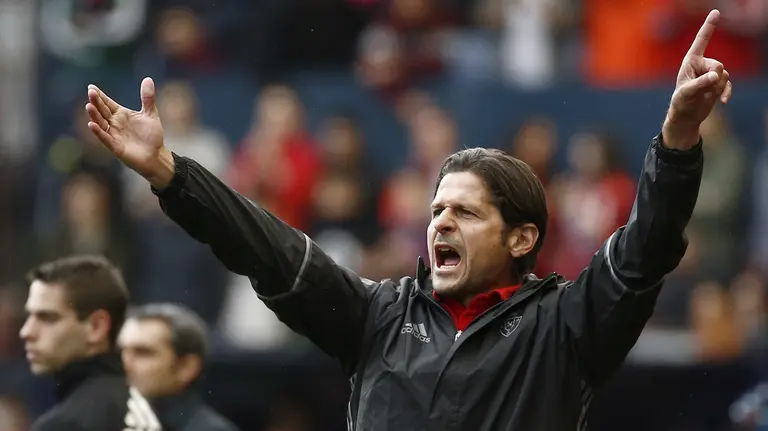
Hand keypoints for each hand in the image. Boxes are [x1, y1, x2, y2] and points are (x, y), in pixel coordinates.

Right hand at [86, 77, 174, 187]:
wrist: (156, 155)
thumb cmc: (151, 136)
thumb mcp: (150, 114)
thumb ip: (147, 98)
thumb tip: (148, 79)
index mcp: (121, 114)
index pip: (107, 103)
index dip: (100, 96)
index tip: (91, 87)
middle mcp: (115, 123)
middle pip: (102, 111)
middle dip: (96, 102)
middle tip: (90, 92)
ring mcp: (114, 135)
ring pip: (101, 123)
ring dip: (95, 115)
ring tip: (89, 106)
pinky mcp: (116, 147)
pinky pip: (105, 138)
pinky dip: (98, 132)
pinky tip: (92, 124)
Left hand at [663, 9, 732, 149]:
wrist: (686, 117)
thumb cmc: (680, 103)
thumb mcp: (686, 94)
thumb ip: (700, 84)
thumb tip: (716, 76)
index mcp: (690, 61)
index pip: (701, 41)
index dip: (709, 27)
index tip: (716, 12)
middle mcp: (702, 65)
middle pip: (718, 65)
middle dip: (712, 80)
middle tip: (701, 91)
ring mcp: (711, 74)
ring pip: (724, 75)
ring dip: (716, 88)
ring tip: (704, 96)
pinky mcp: (718, 84)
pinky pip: (728, 84)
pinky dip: (726, 92)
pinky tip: (722, 102)